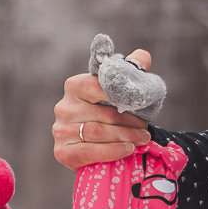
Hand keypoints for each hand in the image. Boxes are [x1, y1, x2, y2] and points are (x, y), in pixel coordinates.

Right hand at [53, 48, 153, 168]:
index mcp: (74, 86)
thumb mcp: (119, 92)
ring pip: (97, 133)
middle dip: (129, 121)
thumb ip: (130, 71)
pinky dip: (112, 151)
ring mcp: (60, 130)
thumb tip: (143, 56)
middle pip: (102, 114)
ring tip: (143, 139)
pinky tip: (128, 150)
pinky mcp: (62, 152)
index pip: (97, 86)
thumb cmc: (108, 115)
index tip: (140, 103)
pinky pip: (90, 152)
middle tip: (146, 127)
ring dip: (125, 136)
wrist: (93, 150)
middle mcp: (63, 107)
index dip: (121, 95)